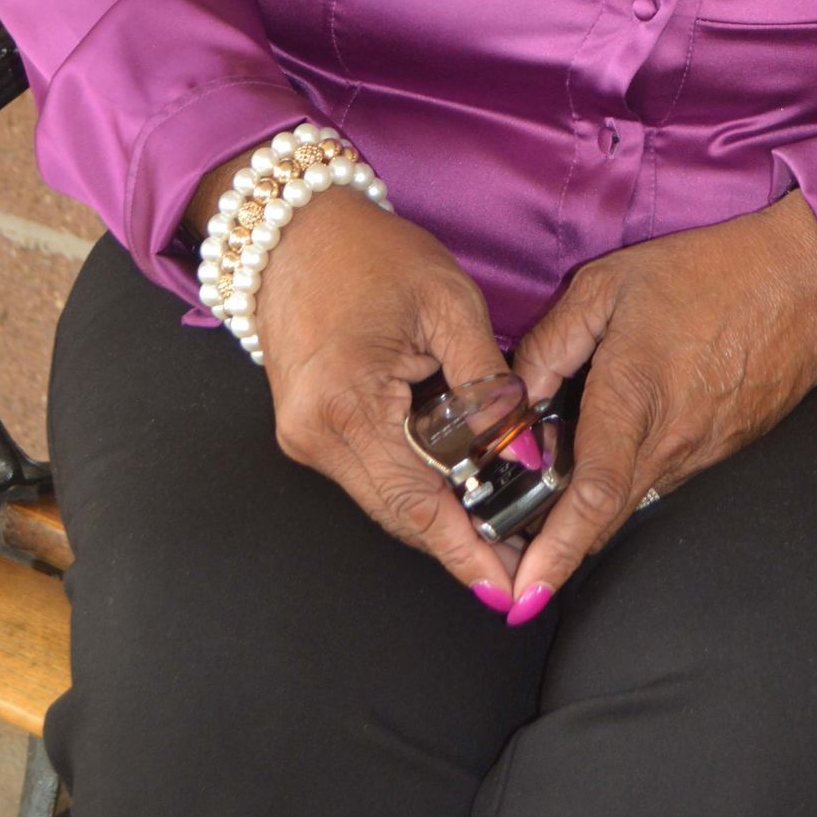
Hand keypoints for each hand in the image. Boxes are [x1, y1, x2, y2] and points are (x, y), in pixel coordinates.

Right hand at [188, 151, 519, 606]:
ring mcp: (305, 438)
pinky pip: (369, 476)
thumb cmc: (373, 254)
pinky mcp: (306, 431)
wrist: (294, 231)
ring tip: (502, 527)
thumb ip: (488, 385)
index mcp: (348, 405)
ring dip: (440, 517)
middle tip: (522, 562)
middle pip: (400, 515)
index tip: (507, 585)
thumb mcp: (449, 304)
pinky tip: (457, 488)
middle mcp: (316, 435)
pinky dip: (414, 486)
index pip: (418, 503)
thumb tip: (523, 453)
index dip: (466, 551)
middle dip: (462, 544)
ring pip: (384, 501)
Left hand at [503, 187, 816, 614]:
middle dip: (555, 546)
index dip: (556, 551)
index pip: (592, 495)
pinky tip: (616, 435)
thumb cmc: (706, 273)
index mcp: (634, 397)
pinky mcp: (724, 451)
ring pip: (632, 498)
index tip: (527, 594)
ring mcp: (703, 453)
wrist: (805, 280)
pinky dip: (629, 473)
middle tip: (509, 549)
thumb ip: (550, 346)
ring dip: (591, 502)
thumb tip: (513, 402)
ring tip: (554, 471)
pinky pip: (663, 476)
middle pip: (605, 517)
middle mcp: (672, 440)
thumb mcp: (606, 286)